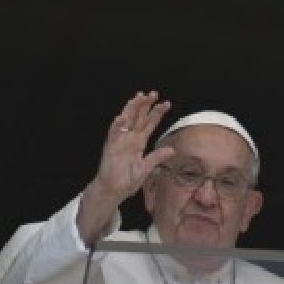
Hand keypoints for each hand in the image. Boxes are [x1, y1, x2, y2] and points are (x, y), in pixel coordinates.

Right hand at [76, 91, 176, 242]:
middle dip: (145, 105)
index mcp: (139, 143)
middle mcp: (130, 138)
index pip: (150, 124)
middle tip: (153, 93)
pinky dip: (117, 125)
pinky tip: (122, 117)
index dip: (157, 113)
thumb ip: (157, 158)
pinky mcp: (111, 147)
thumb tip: (172, 150)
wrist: (113, 190)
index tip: (166, 103)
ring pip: (126, 120)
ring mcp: (120, 141)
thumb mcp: (146, 169)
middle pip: (138, 117)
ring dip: (132, 108)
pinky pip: (114, 133)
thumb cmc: (127, 181)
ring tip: (139, 97)